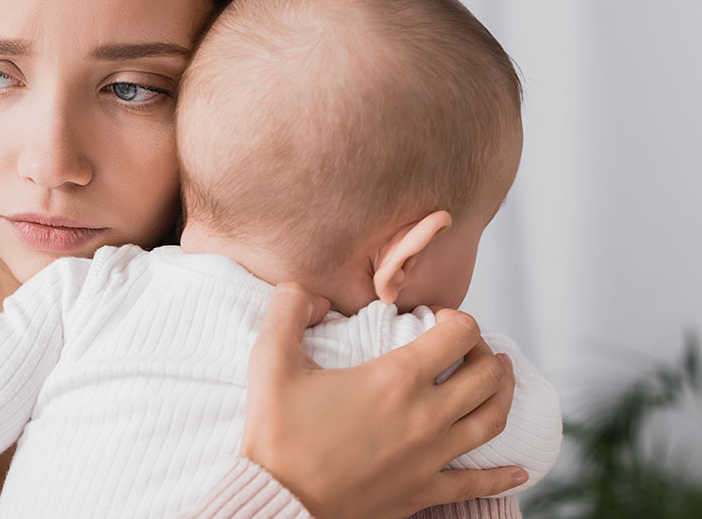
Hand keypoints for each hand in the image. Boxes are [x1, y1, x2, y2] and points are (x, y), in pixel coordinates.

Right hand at [240, 283, 524, 518]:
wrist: (278, 501)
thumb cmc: (276, 434)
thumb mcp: (270, 360)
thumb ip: (288, 309)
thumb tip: (308, 290)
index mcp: (396, 378)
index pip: (459, 333)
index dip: (456, 318)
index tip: (435, 319)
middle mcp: (425, 416)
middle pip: (488, 375)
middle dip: (485, 352)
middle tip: (469, 347)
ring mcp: (430, 458)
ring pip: (492, 420)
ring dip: (504, 395)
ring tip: (500, 382)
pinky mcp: (424, 492)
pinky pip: (478, 483)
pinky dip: (504, 475)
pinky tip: (519, 468)